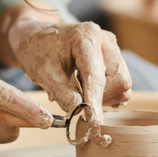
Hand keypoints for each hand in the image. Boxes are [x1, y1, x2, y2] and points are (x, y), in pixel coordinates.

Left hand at [9, 19, 130, 126]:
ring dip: (103, 96)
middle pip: (119, 79)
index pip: (96, 74)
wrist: (35, 38)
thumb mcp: (42, 72)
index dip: (94, 99)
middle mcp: (104, 40)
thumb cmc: (37, 51)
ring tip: (78, 91)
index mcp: (86, 36)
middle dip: (100, 97)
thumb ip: (61, 92)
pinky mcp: (113, 58)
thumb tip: (79, 111)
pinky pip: (119, 84)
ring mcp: (111, 48)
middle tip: (77, 102)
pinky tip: (86, 89)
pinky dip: (105, 93)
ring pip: (122, 83)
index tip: (92, 120)